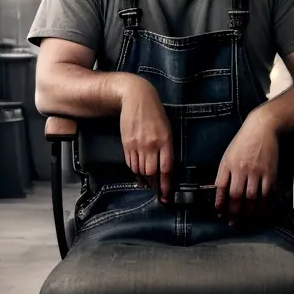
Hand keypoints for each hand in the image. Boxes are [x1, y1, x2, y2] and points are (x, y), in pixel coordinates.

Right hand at [119, 75, 172, 200]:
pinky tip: (138, 173)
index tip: (165, 196)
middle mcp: (151, 145)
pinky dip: (135, 170)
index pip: (166, 168)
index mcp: (165, 140)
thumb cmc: (155, 113)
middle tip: (155, 191)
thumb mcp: (167, 128)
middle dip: (153, 185)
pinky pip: (130, 163)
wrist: (136, 98)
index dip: (165, 184)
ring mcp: (137, 145)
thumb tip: (165, 166)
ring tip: (147, 183)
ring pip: (140, 170)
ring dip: (144, 179)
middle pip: (152, 172)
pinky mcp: (126, 144)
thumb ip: (167, 146)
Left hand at [214, 111, 278, 222]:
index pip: (221, 187)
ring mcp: (257, 171)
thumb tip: (220, 191)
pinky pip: (266, 194)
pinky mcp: (270, 173)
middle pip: (236, 196)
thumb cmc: (244, 141)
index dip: (219, 202)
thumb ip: (224, 172)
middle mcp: (241, 169)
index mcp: (228, 164)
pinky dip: (264, 205)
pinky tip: (261, 211)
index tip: (219, 212)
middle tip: (233, 221)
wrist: (263, 128)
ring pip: (251, 198)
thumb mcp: (228, 154)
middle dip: (234, 212)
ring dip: (249, 212)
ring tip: (246, 219)